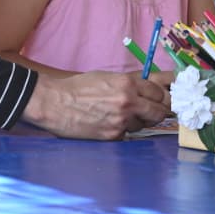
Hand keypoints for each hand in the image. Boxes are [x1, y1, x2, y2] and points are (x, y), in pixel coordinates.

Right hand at [21, 70, 170, 139]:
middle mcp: (128, 102)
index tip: (157, 100)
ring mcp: (121, 121)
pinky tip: (107, 124)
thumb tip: (146, 92)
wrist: (55, 103)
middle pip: (159, 111)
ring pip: (142, 125)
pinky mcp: (113, 136)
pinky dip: (121, 131)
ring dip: (136, 122)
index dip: (159, 97)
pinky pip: (127, 135)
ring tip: (118, 116)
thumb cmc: (78, 88)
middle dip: (156, 112)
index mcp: (127, 83)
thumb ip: (128, 84)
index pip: (158, 93)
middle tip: (149, 112)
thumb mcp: (106, 77)